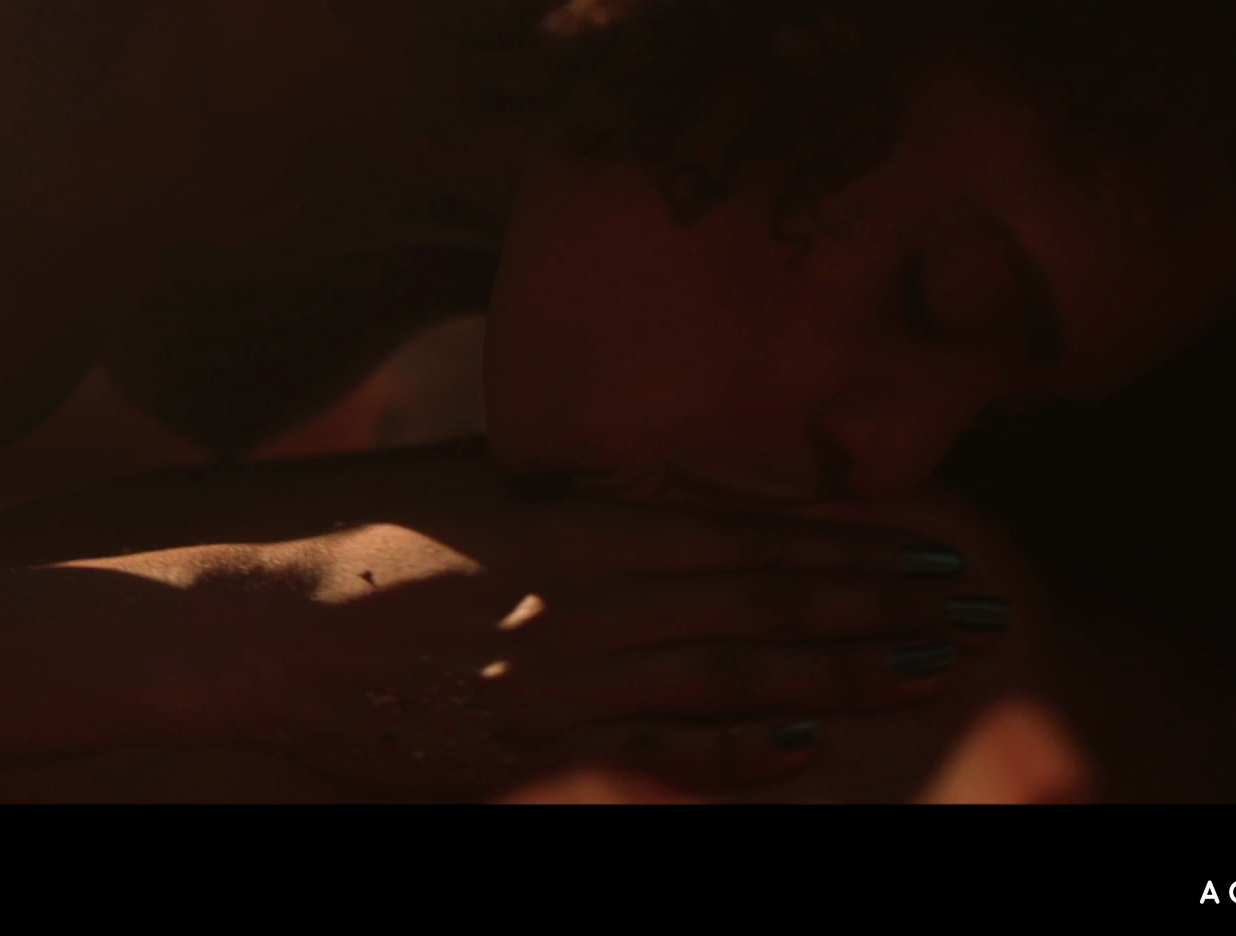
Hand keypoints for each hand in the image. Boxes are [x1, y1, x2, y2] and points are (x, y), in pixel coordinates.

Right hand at [68, 455, 1011, 800]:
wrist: (259, 625)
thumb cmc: (361, 539)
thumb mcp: (478, 486)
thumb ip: (575, 495)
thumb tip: (655, 489)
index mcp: (581, 524)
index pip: (747, 536)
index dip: (848, 546)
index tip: (932, 548)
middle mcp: (590, 598)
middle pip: (762, 602)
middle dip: (879, 608)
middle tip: (976, 609)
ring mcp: (565, 678)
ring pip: (729, 673)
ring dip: (835, 673)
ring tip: (923, 669)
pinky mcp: (530, 742)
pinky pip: (650, 747)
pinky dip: (730, 749)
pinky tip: (800, 746)